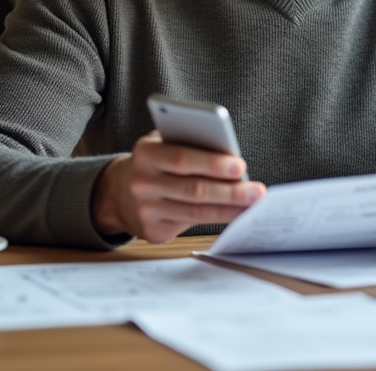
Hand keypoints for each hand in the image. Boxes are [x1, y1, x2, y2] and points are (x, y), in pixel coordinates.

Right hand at [91, 131, 266, 242]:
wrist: (119, 192)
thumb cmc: (154, 163)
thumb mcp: (162, 145)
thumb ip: (188, 145)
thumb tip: (229, 157)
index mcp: (145, 153)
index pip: (182, 158)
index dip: (212, 163)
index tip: (240, 165)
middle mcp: (142, 182)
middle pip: (193, 189)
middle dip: (229, 191)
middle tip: (256, 191)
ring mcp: (146, 209)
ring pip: (195, 211)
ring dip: (228, 208)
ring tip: (252, 204)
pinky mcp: (152, 230)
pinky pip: (190, 226)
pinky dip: (216, 219)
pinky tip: (235, 215)